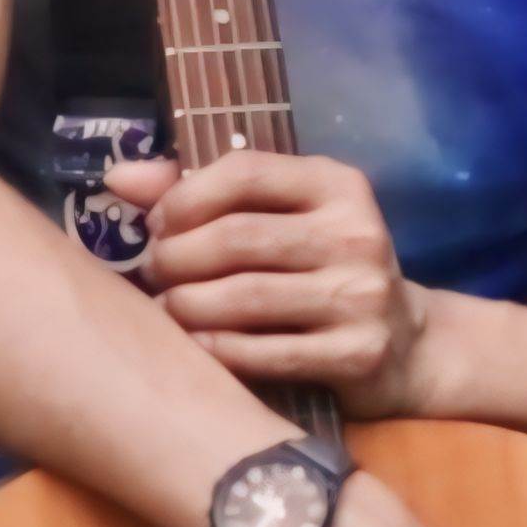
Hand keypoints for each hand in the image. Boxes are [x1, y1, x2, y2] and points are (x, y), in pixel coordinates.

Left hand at [106, 149, 433, 415]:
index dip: (186, 197)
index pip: (246, 172)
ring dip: (186, 306)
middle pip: (237, 238)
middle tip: (153, 273)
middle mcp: (355, 233)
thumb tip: (118, 177)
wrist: (408, 344)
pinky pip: (263, 353)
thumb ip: (203, 193)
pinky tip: (195, 347)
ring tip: (166, 310)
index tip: (157, 223)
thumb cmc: (323, 268)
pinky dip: (215, 350)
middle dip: (176, 257)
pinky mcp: (358, 354)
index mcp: (337, 184)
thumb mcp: (284, 216)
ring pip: (244, 298)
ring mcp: (361, 295)